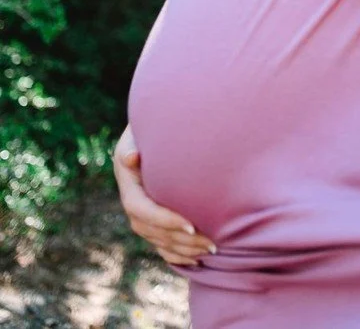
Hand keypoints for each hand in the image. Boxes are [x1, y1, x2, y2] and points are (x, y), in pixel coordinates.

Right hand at [112, 123, 215, 265]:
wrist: (159, 122)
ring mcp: (141, 209)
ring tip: (212, 249)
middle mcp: (131, 198)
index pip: (141, 209)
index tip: (191, 225)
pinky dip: (176, 254)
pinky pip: (160, 242)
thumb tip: (131, 158)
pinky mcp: (153, 215)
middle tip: (212, 242)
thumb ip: (138, 140)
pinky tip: (196, 260)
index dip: (164, 220)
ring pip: (157, 239)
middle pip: (151, 230)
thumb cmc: (157, 120)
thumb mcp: (144, 125)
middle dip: (180, 239)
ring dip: (182, 249)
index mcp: (128, 179)